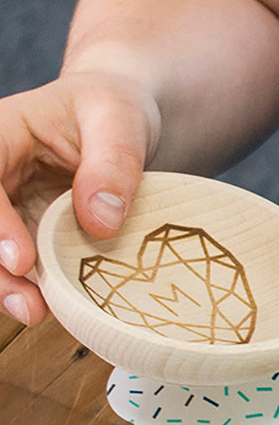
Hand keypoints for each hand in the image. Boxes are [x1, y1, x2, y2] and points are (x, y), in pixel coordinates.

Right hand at [0, 71, 158, 324]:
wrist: (119, 123)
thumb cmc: (113, 111)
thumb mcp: (120, 122)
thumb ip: (113, 165)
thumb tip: (100, 222)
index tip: (21, 260)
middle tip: (26, 304)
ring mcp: (6, 206)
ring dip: (4, 286)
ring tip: (34, 313)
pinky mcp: (24, 231)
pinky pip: (17, 265)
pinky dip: (28, 287)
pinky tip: (50, 309)